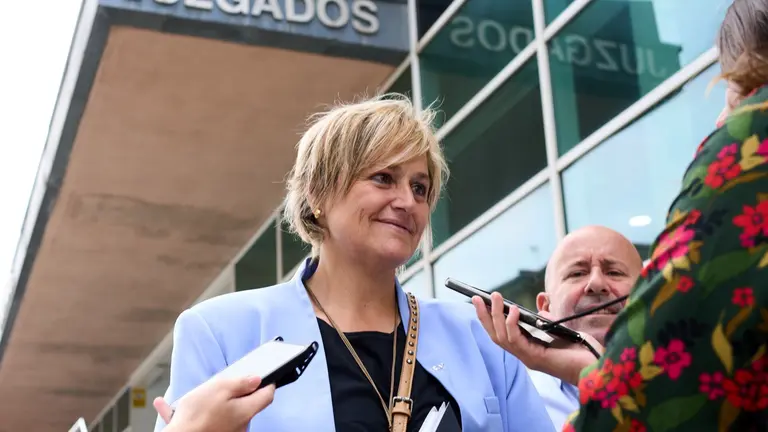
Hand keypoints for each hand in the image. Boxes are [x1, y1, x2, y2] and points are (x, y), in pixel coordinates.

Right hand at [155, 376, 275, 431]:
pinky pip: (209, 421)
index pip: (267, 395)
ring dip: (214, 403)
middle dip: (237, 393)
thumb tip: (257, 379)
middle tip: (222, 385)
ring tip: (195, 397)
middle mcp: (241, 425)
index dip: (266, 383)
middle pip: (247, 404)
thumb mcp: (220, 388)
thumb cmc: (197, 415)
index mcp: (246, 411)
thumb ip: (241, 383)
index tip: (262, 375)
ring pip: (226, 412)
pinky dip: (198, 413)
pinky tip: (172, 407)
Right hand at [473, 293, 602, 385]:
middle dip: (485, 317)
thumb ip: (548, 320)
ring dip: (496, 316)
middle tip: (477, 298)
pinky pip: (516, 340)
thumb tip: (540, 307)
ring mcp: (528, 358)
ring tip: (495, 297)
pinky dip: (512, 325)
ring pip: (502, 337)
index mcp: (529, 349)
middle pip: (496, 336)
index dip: (491, 319)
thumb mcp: (561, 329)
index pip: (503, 334)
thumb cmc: (584, 351)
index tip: (483, 302)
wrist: (599, 367)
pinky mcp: (535, 358)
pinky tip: (513, 310)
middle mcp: (525, 355)